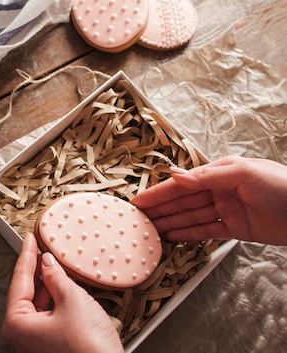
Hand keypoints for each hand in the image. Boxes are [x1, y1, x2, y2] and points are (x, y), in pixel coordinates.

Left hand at [1, 233, 123, 352]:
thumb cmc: (88, 347)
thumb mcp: (71, 299)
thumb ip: (56, 277)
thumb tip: (48, 264)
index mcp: (16, 324)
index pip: (19, 281)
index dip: (27, 256)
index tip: (29, 239)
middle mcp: (20, 337)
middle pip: (26, 294)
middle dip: (37, 272)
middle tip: (44, 250)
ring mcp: (34, 343)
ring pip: (38, 305)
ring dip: (48, 286)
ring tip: (58, 269)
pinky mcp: (50, 347)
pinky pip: (47, 317)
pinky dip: (55, 301)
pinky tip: (65, 290)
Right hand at [133, 156, 286, 244]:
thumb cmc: (282, 186)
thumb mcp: (242, 173)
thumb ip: (205, 176)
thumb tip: (174, 174)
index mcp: (220, 172)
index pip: (182, 183)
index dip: (159, 192)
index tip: (138, 200)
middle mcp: (220, 189)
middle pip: (182, 201)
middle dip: (159, 209)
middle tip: (136, 218)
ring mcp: (227, 210)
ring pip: (190, 217)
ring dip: (169, 223)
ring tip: (148, 231)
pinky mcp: (236, 229)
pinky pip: (205, 231)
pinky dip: (187, 234)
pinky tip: (171, 237)